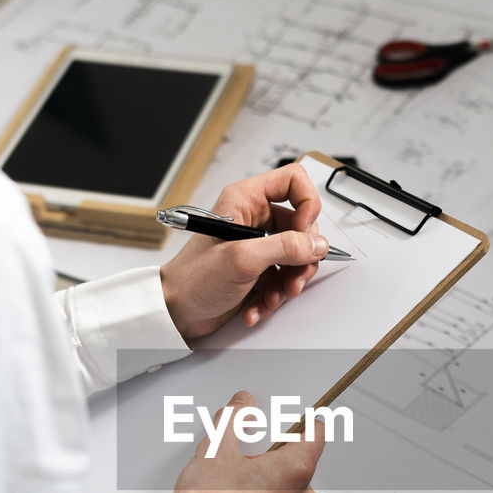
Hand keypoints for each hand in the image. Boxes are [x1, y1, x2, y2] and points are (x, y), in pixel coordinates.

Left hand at [160, 164, 327, 340]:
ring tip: (274, 296)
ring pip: (296, 255)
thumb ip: (285, 247)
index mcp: (245, 200)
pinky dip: (276, 295)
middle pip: (301, 225)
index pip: (293, 181)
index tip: (304, 232)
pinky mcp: (258, 268)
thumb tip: (316, 243)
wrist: (176, 311)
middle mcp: (253, 218)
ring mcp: (256, 245)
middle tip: (293, 277)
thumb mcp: (243, 259)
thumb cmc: (193, 279)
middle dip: (301, 256)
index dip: (306, 204)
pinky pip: (283, 277)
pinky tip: (258, 306)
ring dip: (290, 281)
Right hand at [172, 391, 326, 492]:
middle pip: (296, 462)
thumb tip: (243, 406)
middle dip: (271, 454)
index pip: (316, 432)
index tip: (290, 416)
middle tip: (241, 453)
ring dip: (265, 481)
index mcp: (296, 470)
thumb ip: (234, 419)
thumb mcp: (216, 449)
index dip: (301, 420)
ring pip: (284, 489)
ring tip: (230, 483)